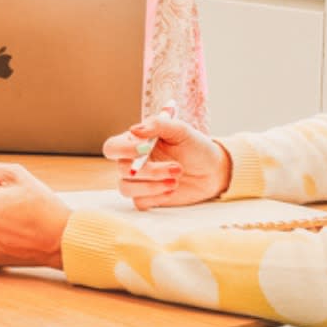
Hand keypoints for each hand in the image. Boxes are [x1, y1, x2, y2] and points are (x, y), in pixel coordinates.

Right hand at [104, 114, 228, 207]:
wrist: (213, 171)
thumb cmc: (195, 147)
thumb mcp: (181, 130)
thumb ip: (158, 125)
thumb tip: (134, 130)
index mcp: (136, 143)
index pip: (113, 147)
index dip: (123, 149)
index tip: (146, 148)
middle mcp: (133, 162)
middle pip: (121, 169)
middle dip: (149, 170)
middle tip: (176, 168)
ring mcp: (139, 182)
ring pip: (126, 188)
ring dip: (152, 185)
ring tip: (176, 180)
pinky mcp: (147, 198)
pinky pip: (140, 201)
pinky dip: (156, 196)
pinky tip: (173, 189)